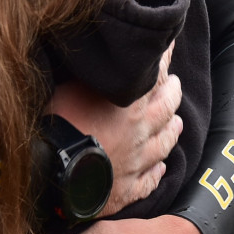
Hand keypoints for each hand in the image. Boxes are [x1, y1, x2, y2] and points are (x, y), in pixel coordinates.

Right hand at [48, 42, 181, 215]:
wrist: (55, 174)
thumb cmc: (56, 126)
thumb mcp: (68, 87)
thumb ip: (88, 76)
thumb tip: (94, 59)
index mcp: (130, 105)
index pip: (155, 74)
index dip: (163, 57)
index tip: (168, 43)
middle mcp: (140, 132)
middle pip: (167, 109)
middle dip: (173, 93)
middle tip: (176, 84)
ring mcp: (137, 163)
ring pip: (164, 144)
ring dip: (173, 131)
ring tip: (178, 123)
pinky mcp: (128, 190)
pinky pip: (149, 181)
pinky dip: (157, 173)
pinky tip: (161, 169)